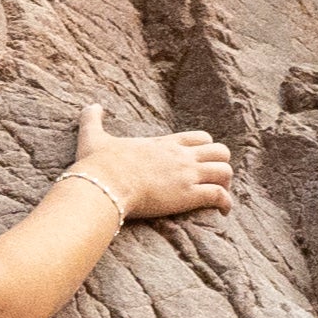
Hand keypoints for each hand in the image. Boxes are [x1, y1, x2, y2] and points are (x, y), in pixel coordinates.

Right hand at [70, 108, 233, 223]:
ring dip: (226, 184)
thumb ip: (93, 120)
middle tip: (213, 180)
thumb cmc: (99, 164)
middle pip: (221, 152)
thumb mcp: (94, 136)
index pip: (200, 138)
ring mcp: (187, 175)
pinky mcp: (188, 195)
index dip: (206, 149)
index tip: (200, 162)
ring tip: (219, 197)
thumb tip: (91, 105)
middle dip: (221, 165)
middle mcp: (181, 156)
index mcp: (164, 144)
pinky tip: (222, 212)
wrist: (104, 183)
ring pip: (225, 171)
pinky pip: (219, 196)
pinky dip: (225, 204)